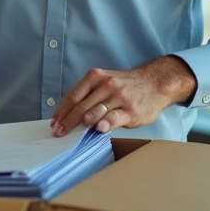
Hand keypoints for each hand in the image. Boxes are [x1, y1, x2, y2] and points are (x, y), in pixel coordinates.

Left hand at [50, 57, 196, 136]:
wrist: (155, 84)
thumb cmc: (127, 86)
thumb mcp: (106, 82)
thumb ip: (90, 95)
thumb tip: (69, 114)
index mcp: (96, 77)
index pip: (73, 96)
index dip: (62, 111)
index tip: (55, 123)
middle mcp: (106, 85)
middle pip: (80, 106)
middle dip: (67, 121)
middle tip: (58, 132)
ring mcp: (119, 97)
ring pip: (95, 111)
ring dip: (80, 123)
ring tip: (69, 133)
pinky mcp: (131, 110)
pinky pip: (114, 117)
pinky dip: (105, 123)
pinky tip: (97, 129)